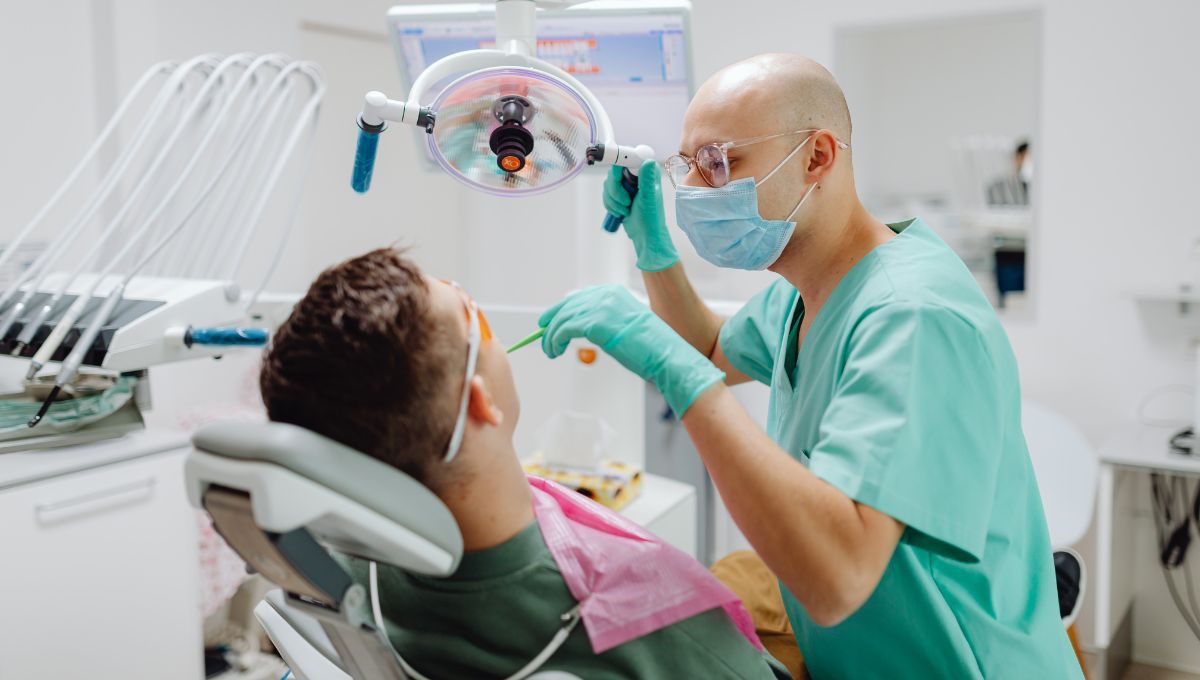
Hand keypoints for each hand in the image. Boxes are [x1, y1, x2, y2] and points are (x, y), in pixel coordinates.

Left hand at [539, 285, 722, 415]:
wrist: (666, 355)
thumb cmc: (650, 348)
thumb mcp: (625, 327)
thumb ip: (604, 322)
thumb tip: (582, 328)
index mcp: (614, 292)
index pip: (579, 297)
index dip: (561, 309)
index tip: (550, 320)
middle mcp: (606, 295)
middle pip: (567, 305)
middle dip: (551, 321)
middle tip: (542, 336)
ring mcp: (600, 307)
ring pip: (562, 319)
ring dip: (551, 336)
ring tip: (550, 350)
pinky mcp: (595, 323)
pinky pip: (564, 330)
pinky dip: (554, 341)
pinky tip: (555, 351)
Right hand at [603, 160, 678, 271]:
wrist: (645, 234)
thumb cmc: (651, 218)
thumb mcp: (648, 198)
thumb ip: (647, 180)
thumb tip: (648, 161)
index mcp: (646, 172)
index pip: (627, 158)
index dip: (618, 166)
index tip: (617, 177)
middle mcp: (636, 174)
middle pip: (613, 172)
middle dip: (615, 191)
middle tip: (626, 202)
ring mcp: (627, 184)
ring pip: (608, 184)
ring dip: (613, 200)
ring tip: (626, 210)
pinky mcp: (619, 193)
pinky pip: (606, 193)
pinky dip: (610, 204)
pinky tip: (621, 212)